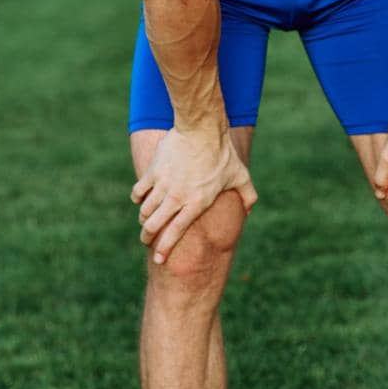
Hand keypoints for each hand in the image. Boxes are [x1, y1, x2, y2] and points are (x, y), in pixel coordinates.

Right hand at [130, 126, 257, 264]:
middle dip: (147, 237)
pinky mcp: (153, 172)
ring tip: (145, 220)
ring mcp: (163, 185)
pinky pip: (138, 191)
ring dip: (143, 218)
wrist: (201, 129)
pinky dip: (137, 198)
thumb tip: (250, 211)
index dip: (164, 249)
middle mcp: (177, 198)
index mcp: (196, 204)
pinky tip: (140, 199)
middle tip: (147, 240)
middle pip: (153, 226)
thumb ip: (248, 195)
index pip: (175, 233)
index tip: (159, 260)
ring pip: (144, 211)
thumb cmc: (222, 153)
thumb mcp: (240, 176)